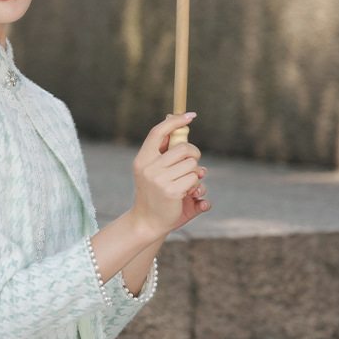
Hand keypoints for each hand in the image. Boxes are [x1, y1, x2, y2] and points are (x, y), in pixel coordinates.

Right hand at [130, 113, 209, 238]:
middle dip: (194, 154)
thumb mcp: (153, 170)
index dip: (174, 121)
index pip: (158, 132)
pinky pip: (195, 179)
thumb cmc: (154, 194)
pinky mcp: (172, 191)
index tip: (190, 116)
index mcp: (142, 159)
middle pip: (183, 147)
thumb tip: (173, 120)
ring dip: (195, 174)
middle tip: (193, 163)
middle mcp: (149, 167)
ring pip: (192, 164)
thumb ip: (164, 150)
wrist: (148, 222)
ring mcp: (159, 180)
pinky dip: (196, 186)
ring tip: (185, 185)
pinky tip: (187, 195)